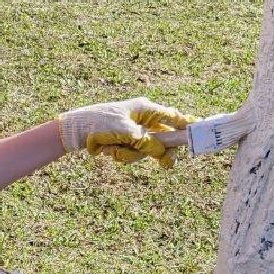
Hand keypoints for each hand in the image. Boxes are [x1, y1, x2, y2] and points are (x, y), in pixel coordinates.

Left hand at [56, 97, 194, 168]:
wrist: (75, 130)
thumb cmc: (100, 123)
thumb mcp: (127, 133)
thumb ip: (148, 142)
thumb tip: (163, 153)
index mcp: (146, 109)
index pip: (173, 117)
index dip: (186, 126)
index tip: (197, 136)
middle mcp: (142, 119)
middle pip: (163, 139)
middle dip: (158, 152)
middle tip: (166, 164)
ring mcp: (134, 131)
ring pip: (146, 150)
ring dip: (132, 154)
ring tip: (115, 150)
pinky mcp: (125, 141)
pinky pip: (133, 154)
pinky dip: (123, 155)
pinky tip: (110, 151)